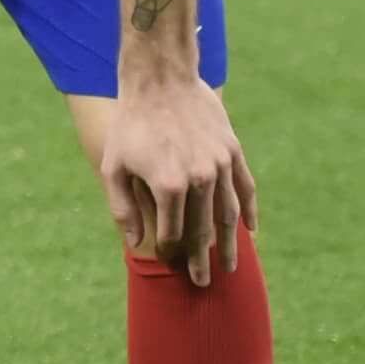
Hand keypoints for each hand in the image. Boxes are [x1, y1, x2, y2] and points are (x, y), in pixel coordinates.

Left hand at [92, 78, 255, 286]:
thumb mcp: (114, 166)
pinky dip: (249, 211)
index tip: (170, 264)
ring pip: (228, 214)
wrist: (160, 81)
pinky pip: (246, 188)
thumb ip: (123, 207)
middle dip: (202, 259)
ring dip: (230, 244)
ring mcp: (220, 166)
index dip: (171, 251)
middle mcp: (199, 179)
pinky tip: (251, 230)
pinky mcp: (232, 152)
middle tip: (203, 282)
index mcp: (168, 185)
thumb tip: (134, 243)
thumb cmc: (131, 125)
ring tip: (230, 267)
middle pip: (203, 230)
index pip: (173, 232)